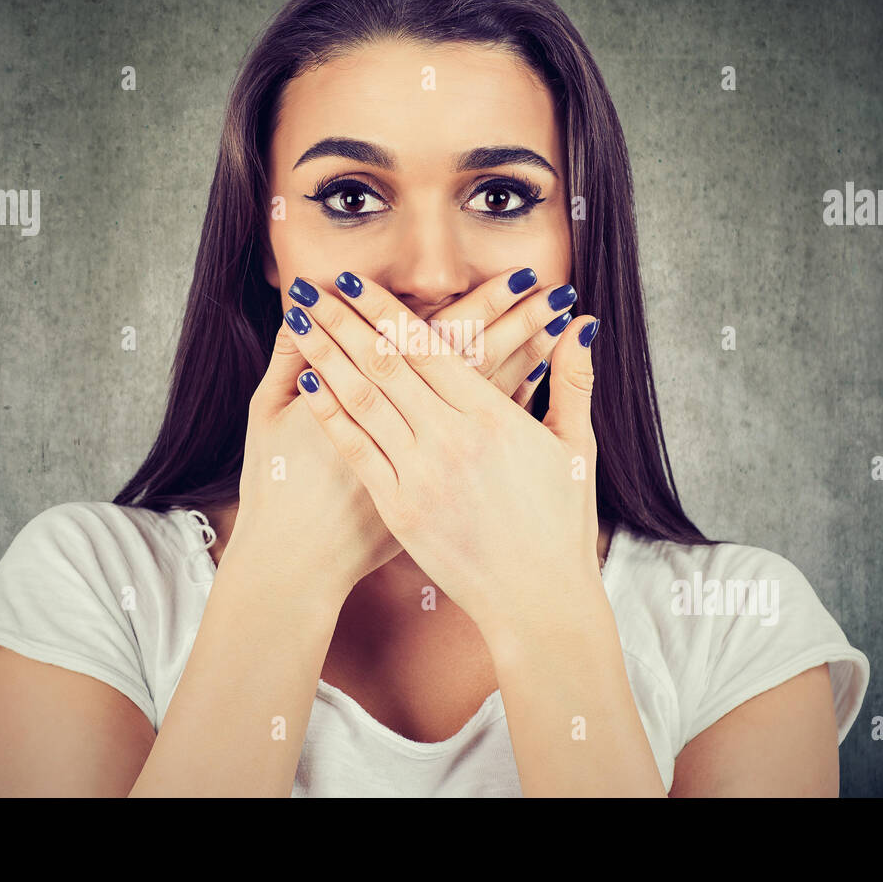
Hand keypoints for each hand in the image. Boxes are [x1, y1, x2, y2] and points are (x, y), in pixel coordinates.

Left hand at [285, 270, 602, 643]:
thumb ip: (574, 380)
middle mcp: (451, 439)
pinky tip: (308, 384)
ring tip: (298, 322)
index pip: (426, 346)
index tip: (353, 280)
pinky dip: (331, 414)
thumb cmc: (561, 526)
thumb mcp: (576, 448)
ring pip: (363, 400)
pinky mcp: (401, 510)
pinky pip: (357, 451)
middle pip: (385, 363)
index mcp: (492, 417)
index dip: (383, 309)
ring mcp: (421, 475)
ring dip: (326, 355)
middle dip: (343, 320)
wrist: (539, 602)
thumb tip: (584, 324)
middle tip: (311, 286)